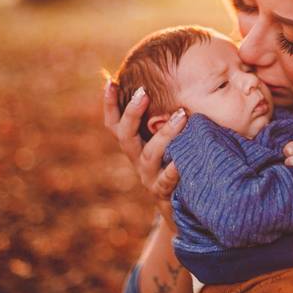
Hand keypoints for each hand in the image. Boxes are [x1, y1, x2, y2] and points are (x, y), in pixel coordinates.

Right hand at [103, 82, 186, 229]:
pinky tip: (182, 160)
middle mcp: (136, 160)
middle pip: (125, 135)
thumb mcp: (166, 142)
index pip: (114, 123)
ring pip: (150, 154)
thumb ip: (163, 118)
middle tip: (143, 93)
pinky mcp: (164, 194)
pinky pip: (167, 181)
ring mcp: (148, 177)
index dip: (109, 104)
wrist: (183, 210)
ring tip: (182, 115)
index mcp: (134, 145)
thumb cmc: (174, 166)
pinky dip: (174, 169)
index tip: (111, 82)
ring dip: (165, 133)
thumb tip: (164, 86)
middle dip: (132, 113)